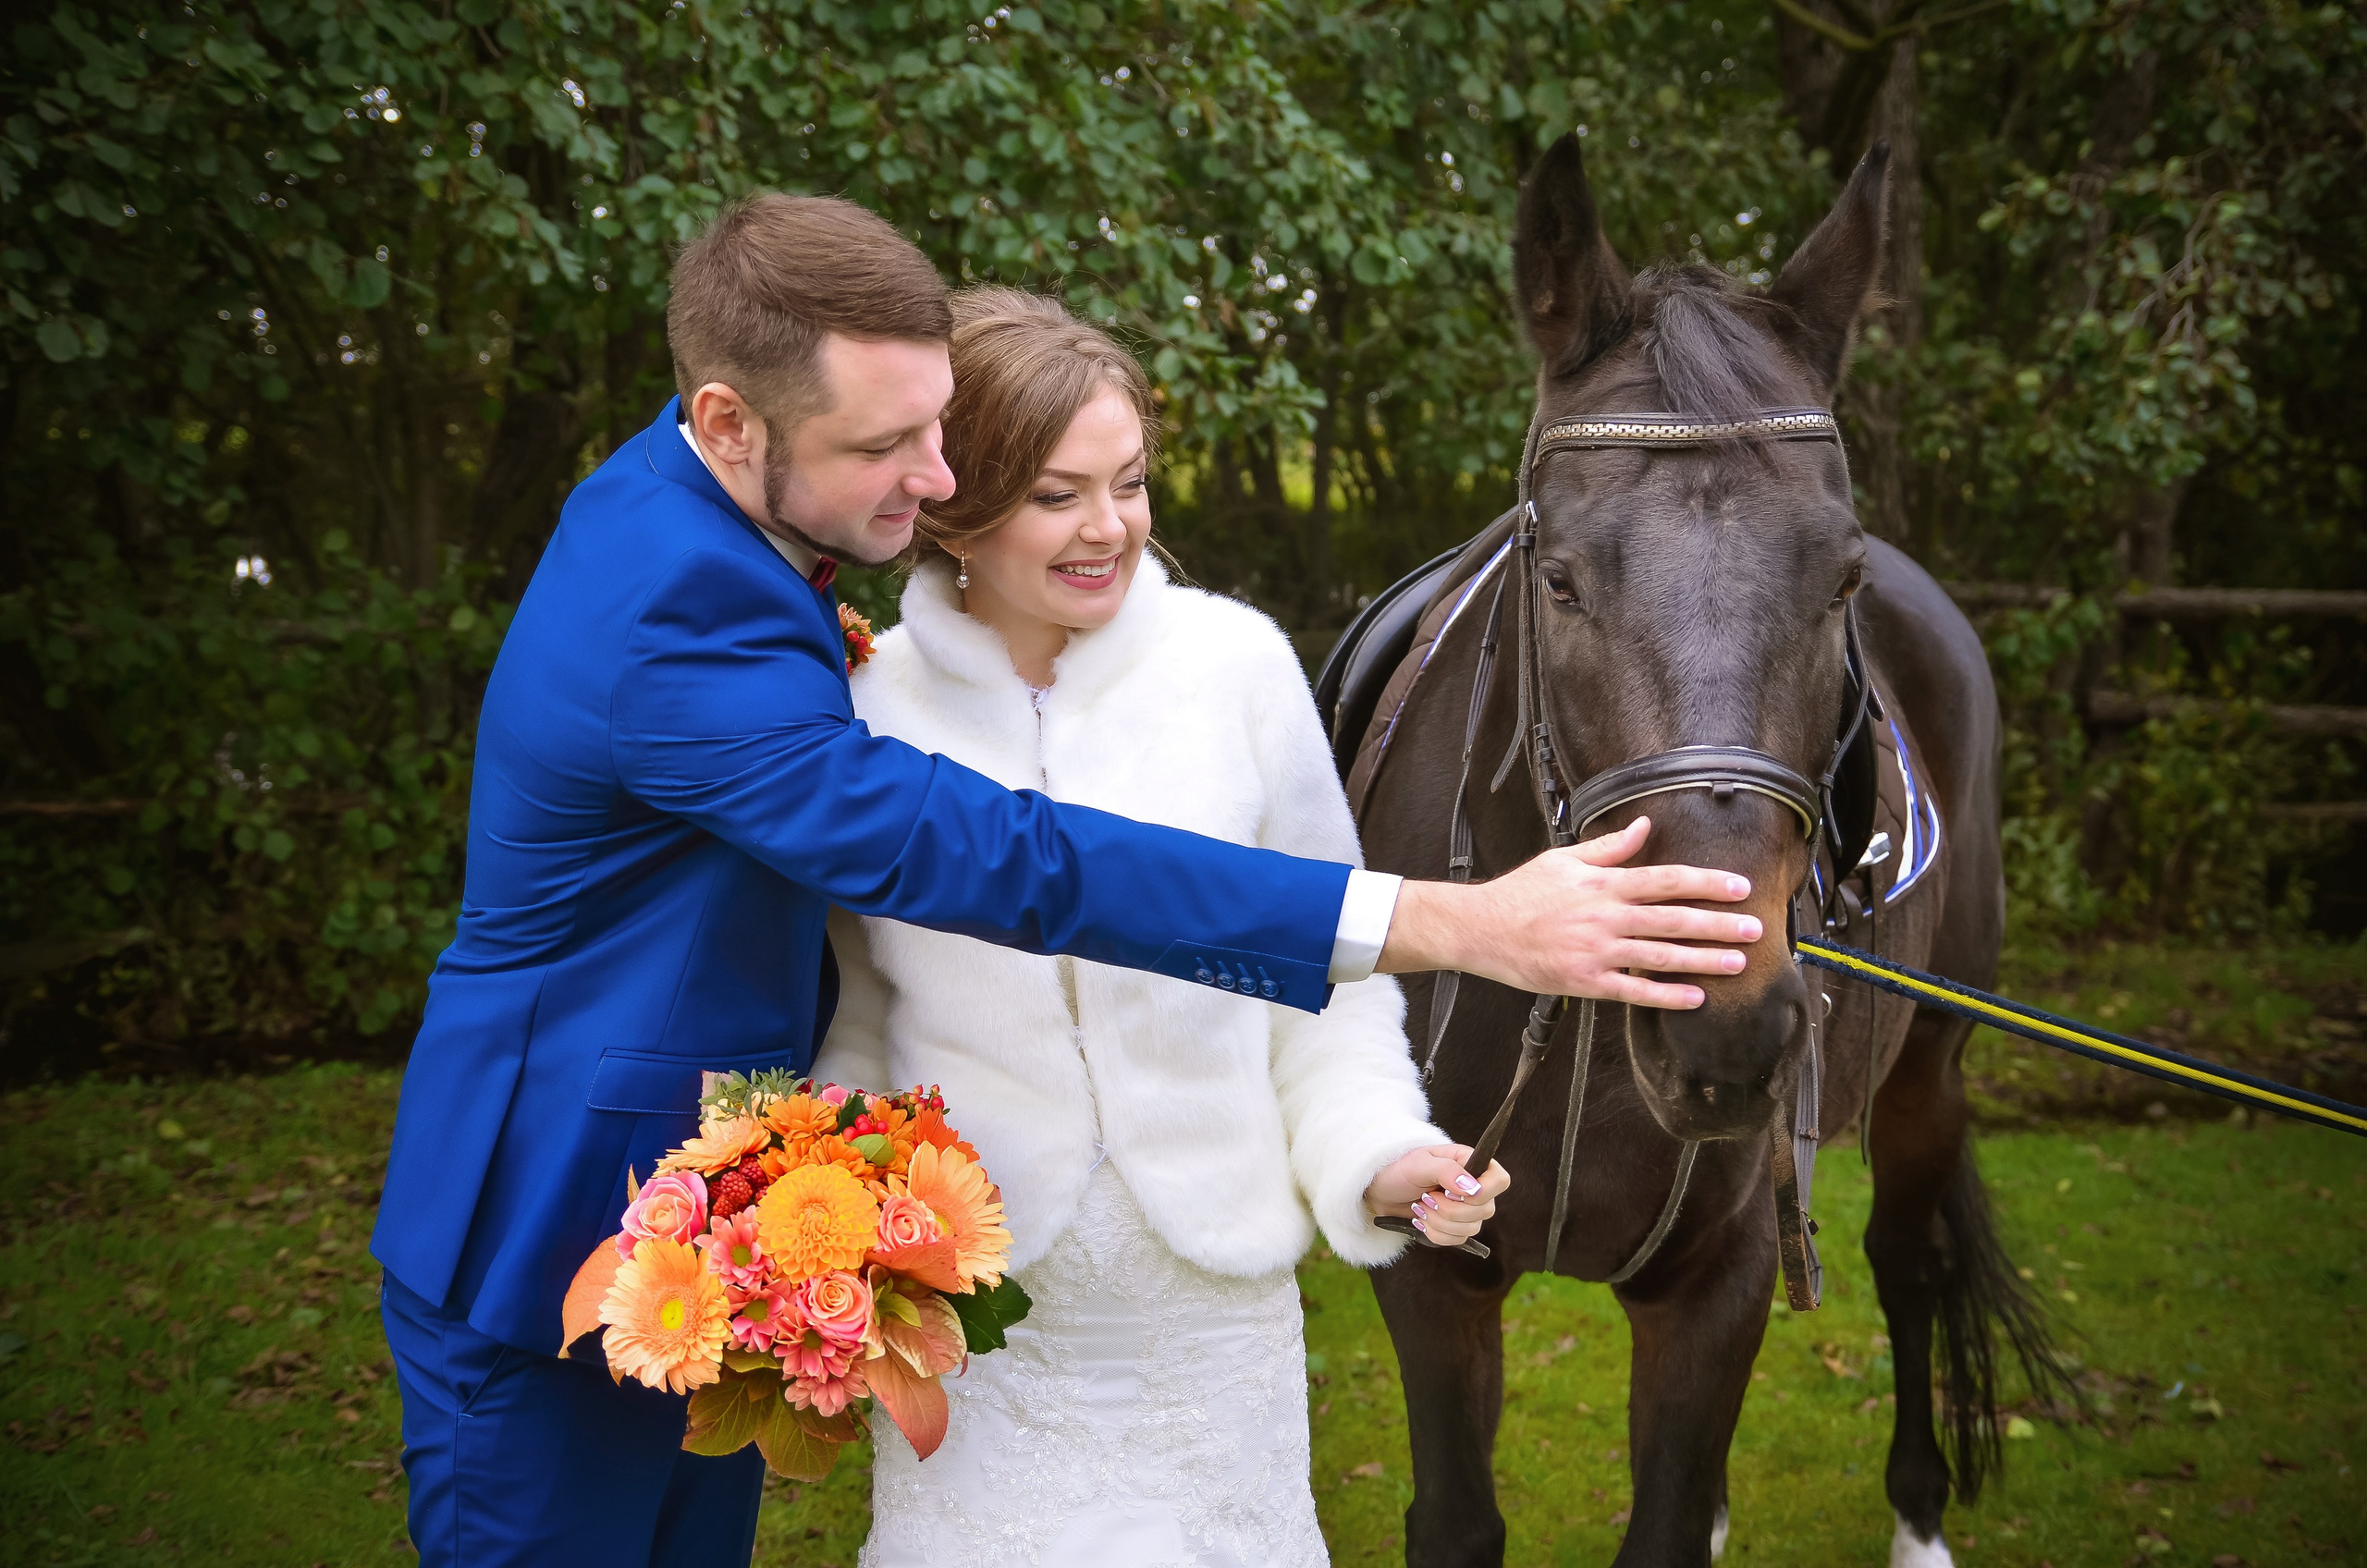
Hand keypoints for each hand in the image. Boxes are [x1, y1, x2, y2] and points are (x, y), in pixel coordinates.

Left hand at [1363, 1144, 1509, 1249]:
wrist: (1381, 1189)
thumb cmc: (1400, 1169)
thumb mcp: (1420, 1164)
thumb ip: (1447, 1171)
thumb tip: (1472, 1188)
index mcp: (1471, 1163)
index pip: (1500, 1181)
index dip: (1482, 1191)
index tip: (1452, 1192)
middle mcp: (1474, 1186)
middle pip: (1485, 1210)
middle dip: (1450, 1210)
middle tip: (1426, 1196)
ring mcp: (1467, 1209)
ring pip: (1471, 1229)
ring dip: (1439, 1222)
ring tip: (1420, 1206)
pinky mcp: (1455, 1226)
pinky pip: (1457, 1240)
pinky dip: (1435, 1234)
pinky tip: (1421, 1220)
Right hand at [1376, 816, 1759, 1008]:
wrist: (1480, 928)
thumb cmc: (1521, 892)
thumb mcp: (1563, 859)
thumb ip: (1609, 847)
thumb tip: (1645, 825)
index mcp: (1603, 884)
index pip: (1666, 880)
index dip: (1706, 883)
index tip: (1740, 886)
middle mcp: (1605, 917)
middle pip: (1673, 919)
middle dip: (1718, 923)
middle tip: (1755, 928)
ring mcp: (1596, 952)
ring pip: (1660, 957)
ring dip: (1703, 960)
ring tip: (1738, 963)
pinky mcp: (1584, 981)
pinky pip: (1633, 991)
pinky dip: (1666, 994)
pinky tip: (1696, 997)